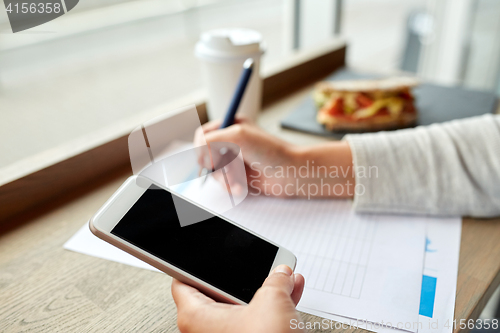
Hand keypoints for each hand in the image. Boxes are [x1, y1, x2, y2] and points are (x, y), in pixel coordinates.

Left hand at [172, 265, 305, 332]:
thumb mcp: (272, 301)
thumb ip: (275, 280)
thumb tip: (281, 272)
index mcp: (195, 316)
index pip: (181, 282)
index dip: (191, 265)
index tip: (198, 255)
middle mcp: (206, 330)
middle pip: (218, 292)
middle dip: (241, 277)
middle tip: (253, 264)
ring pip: (241, 307)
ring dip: (262, 291)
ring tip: (281, 277)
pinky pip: (254, 321)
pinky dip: (269, 308)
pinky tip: (288, 295)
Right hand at [194, 117, 298, 195]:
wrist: (292, 173)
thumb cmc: (271, 151)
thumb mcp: (238, 136)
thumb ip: (212, 140)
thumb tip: (200, 152)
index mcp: (232, 126)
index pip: (203, 135)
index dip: (201, 148)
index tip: (208, 159)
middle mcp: (232, 142)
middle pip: (205, 155)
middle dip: (215, 167)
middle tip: (224, 170)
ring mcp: (235, 159)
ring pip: (214, 172)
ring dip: (224, 180)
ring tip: (237, 182)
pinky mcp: (240, 175)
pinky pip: (224, 183)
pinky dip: (230, 187)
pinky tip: (241, 187)